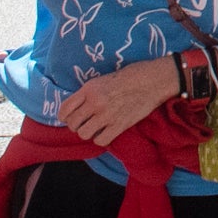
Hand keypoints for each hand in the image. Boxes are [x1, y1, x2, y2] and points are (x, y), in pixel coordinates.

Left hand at [55, 56, 179, 144]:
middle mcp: (95, 102)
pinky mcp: (120, 125)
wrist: (152, 80)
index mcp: (89, 89)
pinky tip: (106, 132)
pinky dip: (101, 139)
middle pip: (72, 124)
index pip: (64, 109)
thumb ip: (88, 93)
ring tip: (95, 128)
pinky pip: (100, 141)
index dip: (65, 116)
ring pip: (84, 134)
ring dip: (88, 133)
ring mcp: (107, 115)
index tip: (70, 117)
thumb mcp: (102, 79)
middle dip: (76, 125)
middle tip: (85, 122)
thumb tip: (77, 107)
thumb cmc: (129, 76)